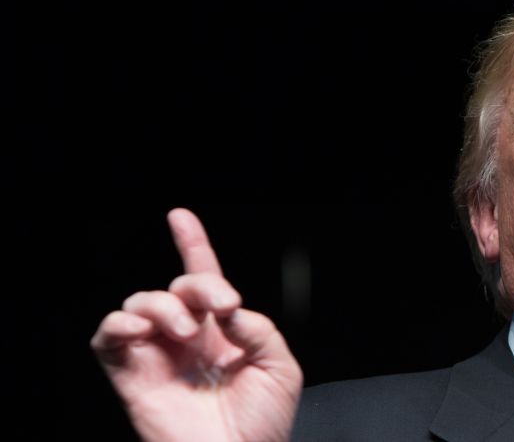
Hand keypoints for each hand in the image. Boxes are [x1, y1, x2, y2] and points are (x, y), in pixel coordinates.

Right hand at [91, 208, 301, 441]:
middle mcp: (188, 338)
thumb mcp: (280, 368)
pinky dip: (119, 323)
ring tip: (184, 330)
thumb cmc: (262, 424)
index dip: (192, 246)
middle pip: (178, 286)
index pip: (203, 280)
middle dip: (198, 284)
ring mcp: (158, 355)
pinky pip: (108, 337)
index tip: (180, 217)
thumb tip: (226, 306)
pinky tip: (143, 330)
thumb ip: (258, 328)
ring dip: (162, 304)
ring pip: (141, 302)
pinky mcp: (132, 376)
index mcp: (222, 332)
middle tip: (220, 305)